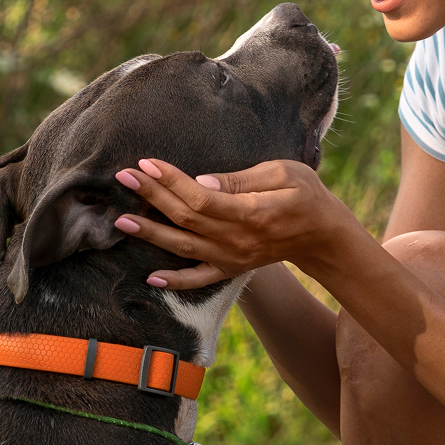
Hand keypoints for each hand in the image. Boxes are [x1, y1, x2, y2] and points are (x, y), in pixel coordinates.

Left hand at [111, 158, 354, 289]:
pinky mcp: (232, 269)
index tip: (146, 163)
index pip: (201, 197)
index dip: (171, 181)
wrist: (323, 236)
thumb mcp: (284, 173)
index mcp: (251, 212)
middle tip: (123, 177)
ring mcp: (232, 258)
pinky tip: (151, 277)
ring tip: (121, 222)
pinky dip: (175, 281)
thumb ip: (242, 179)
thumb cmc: (306, 195)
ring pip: (184, 247)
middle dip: (151, 196)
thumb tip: (204, 180)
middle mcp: (237, 239)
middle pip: (185, 218)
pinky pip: (199, 280)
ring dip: (151, 234)